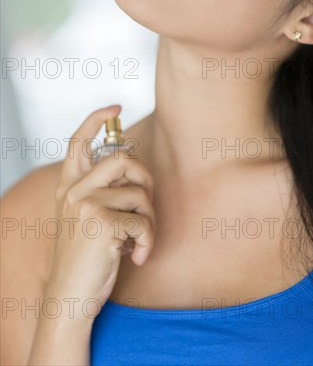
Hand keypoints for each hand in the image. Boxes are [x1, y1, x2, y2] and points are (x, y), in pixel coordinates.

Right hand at [44, 105, 154, 315]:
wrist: (69, 299)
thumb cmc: (85, 260)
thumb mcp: (85, 219)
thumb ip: (101, 192)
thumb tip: (132, 169)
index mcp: (68, 187)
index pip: (77, 141)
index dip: (96, 118)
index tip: (115, 106)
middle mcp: (74, 190)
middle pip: (122, 158)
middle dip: (145, 177)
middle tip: (145, 202)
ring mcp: (85, 204)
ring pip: (139, 193)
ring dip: (149, 218)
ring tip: (137, 239)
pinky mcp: (101, 223)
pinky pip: (145, 221)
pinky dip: (149, 241)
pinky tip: (137, 257)